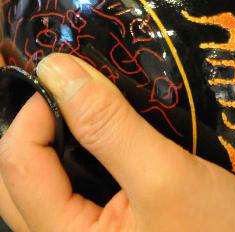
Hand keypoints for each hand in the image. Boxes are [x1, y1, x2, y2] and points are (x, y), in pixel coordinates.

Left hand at [0, 54, 234, 231]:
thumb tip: (55, 69)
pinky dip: (77, 149)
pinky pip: (70, 184)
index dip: (38, 108)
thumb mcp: (167, 176)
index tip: (80, 76)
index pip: (17, 160)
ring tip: (88, 101)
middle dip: (39, 119)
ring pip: (41, 178)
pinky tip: (105, 129)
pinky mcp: (107, 228)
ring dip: (55, 133)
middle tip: (77, 85)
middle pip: (18, 172)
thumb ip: (108, 125)